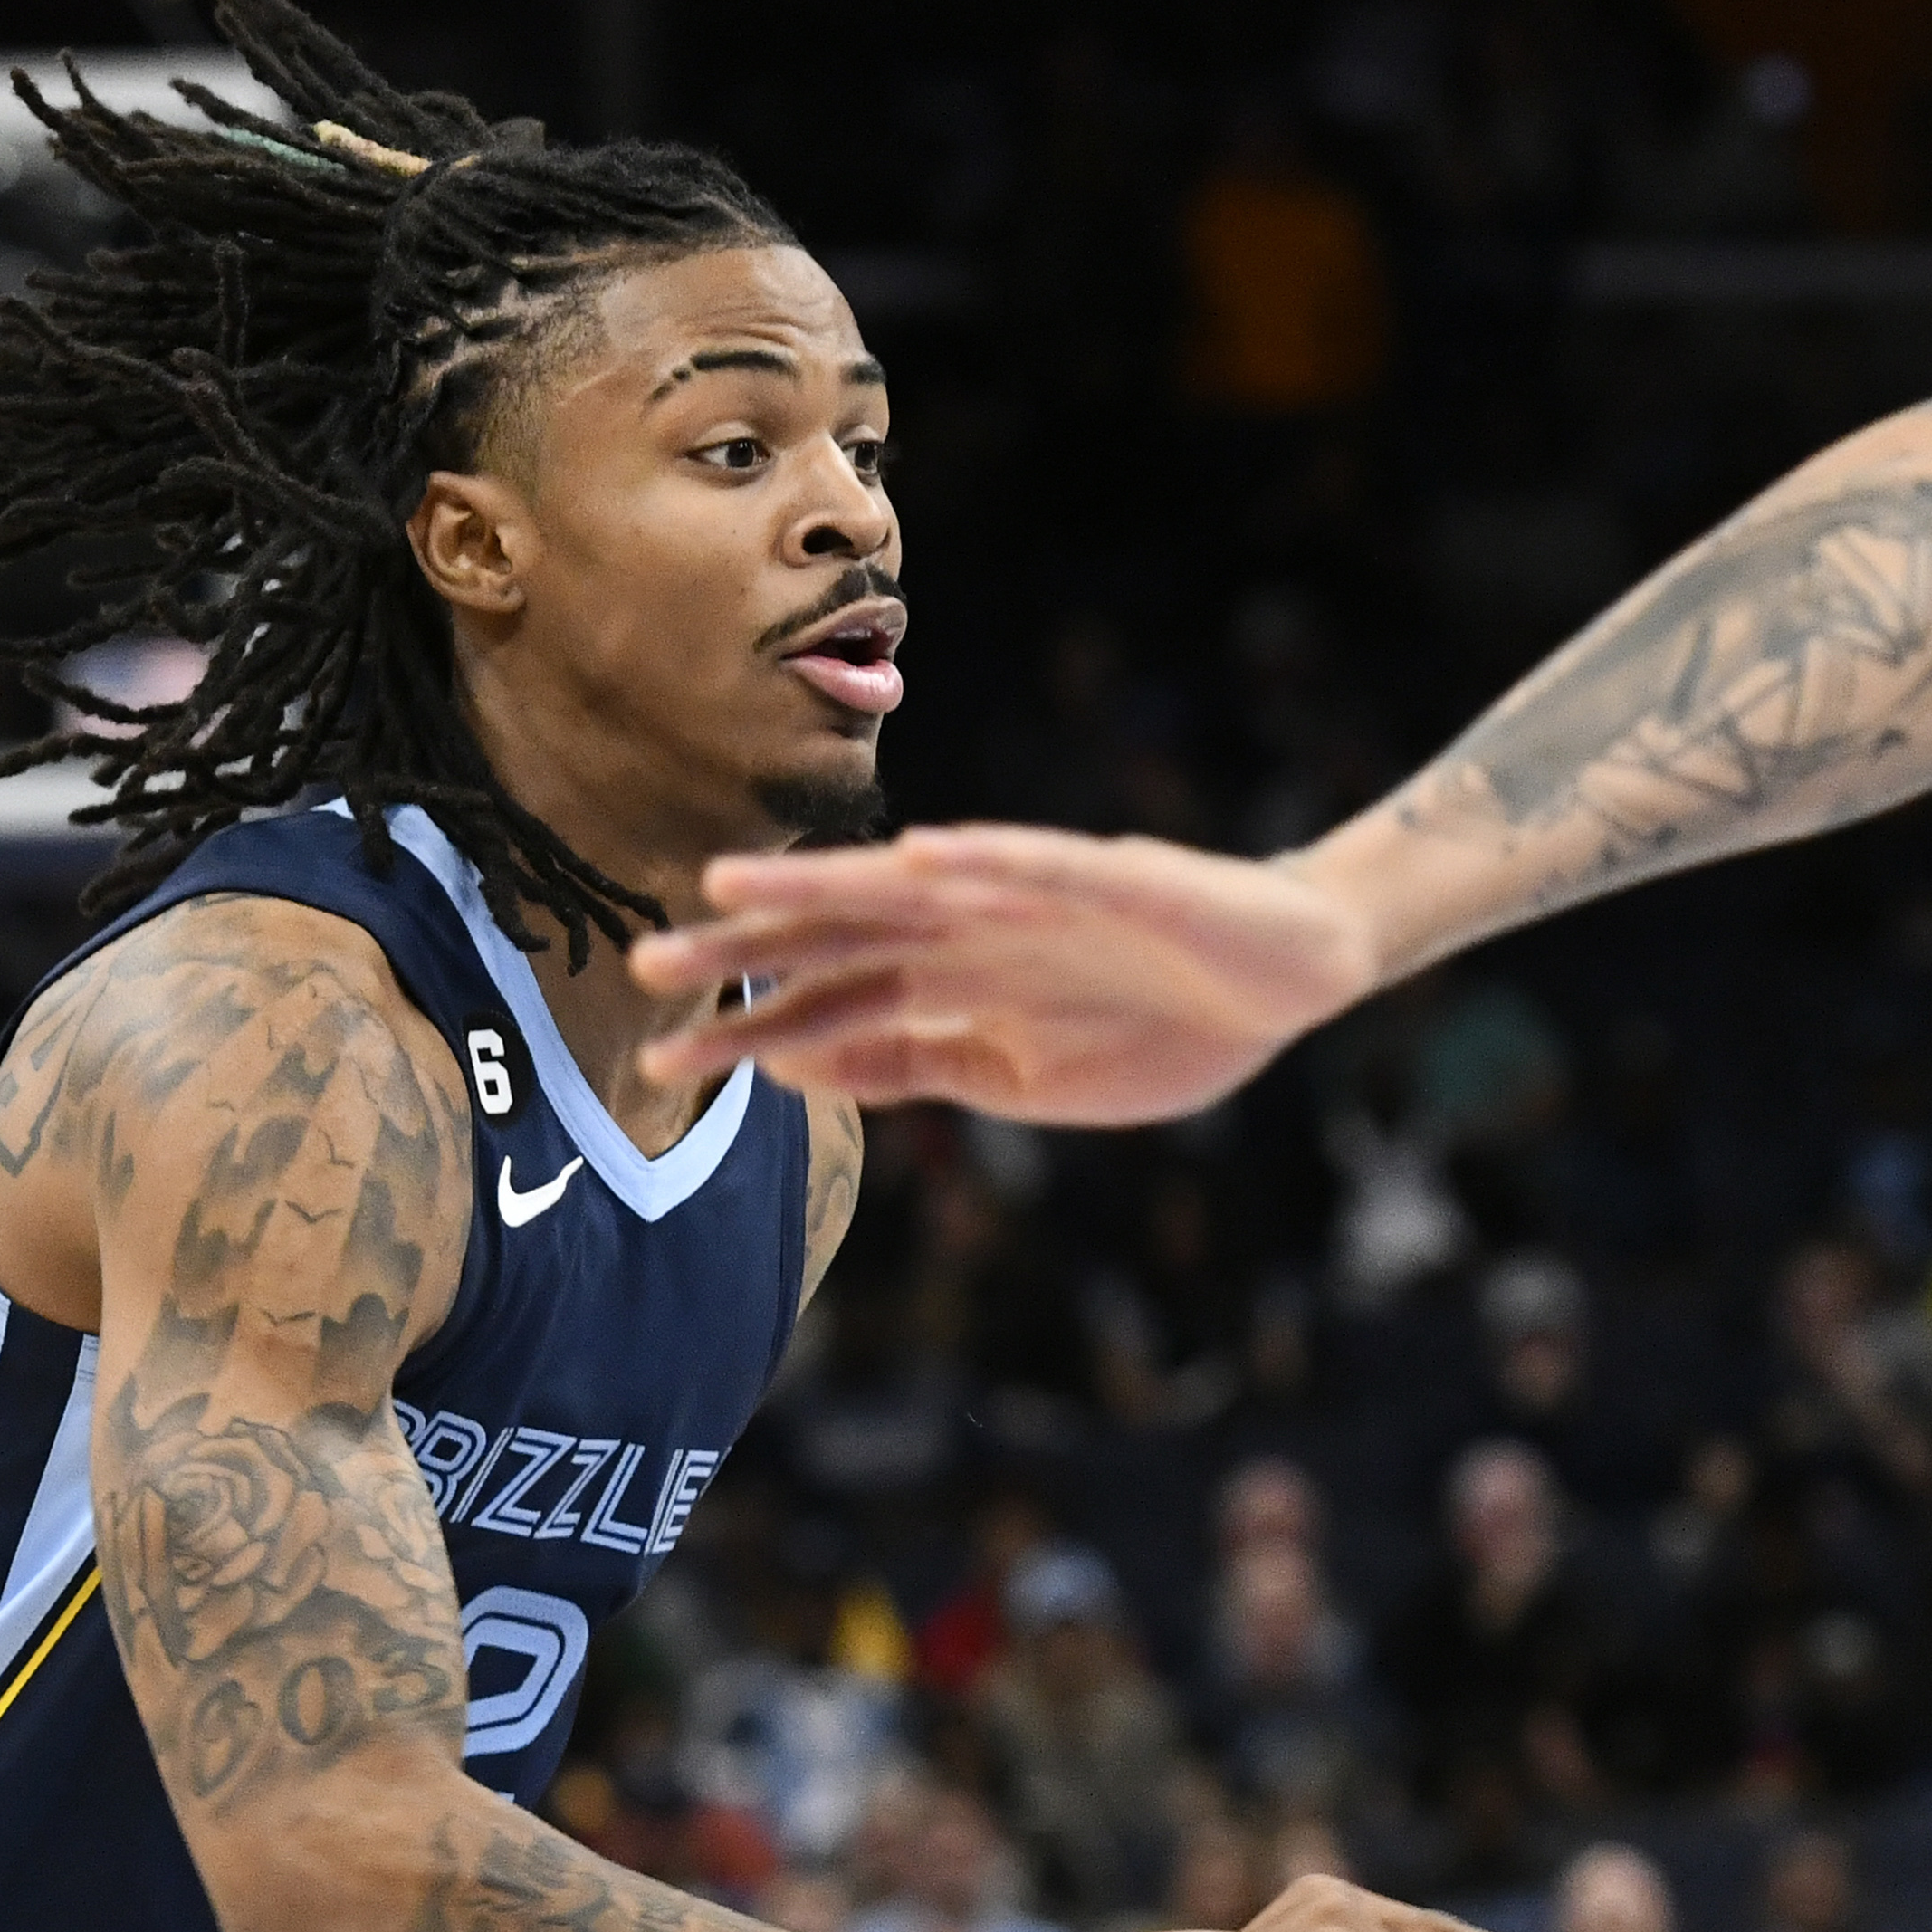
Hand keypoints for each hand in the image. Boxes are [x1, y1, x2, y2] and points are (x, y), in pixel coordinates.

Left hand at [632, 827, 1381, 1124]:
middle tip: (646, 966)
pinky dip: (983, 862)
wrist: (1285, 979)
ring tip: (737, 884)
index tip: (662, 1057)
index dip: (746, 1024)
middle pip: (839, 934)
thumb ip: (908, 1061)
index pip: (827, 996)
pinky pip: (1038, 866)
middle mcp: (971, 928)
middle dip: (745, 950)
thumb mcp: (1011, 1074)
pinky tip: (922, 856)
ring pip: (908, 888)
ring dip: (823, 886)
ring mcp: (1034, 898)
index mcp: (949, 980)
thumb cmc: (1150, 1023)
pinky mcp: (1111, 876)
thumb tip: (792, 1063)